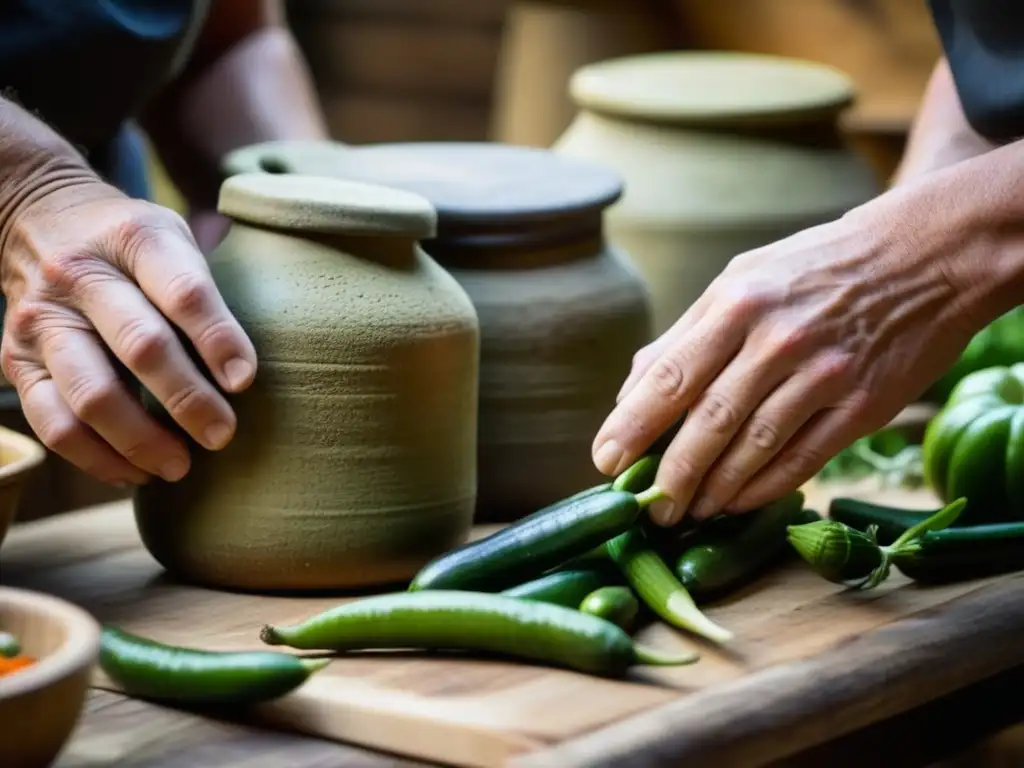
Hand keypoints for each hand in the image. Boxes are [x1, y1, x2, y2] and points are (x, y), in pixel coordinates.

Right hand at [0, 177, 256, 485]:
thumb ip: (203, 295)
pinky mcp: (15, 361)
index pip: (183, 292)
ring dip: (142, 440)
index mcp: (132, 238)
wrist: (38, 221)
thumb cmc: (129, 246)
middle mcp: (78, 276)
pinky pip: (53, 423)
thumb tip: (241, 377)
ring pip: (92, 395)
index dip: (217, 338)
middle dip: (187, 399)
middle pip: (140, 346)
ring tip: (181, 466)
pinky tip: (137, 472)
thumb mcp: (173, 239)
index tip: (244, 381)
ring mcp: (40, 320)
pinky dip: (97, 458)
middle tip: (222, 434)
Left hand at [591, 208, 980, 525]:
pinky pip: (802, 459)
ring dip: (713, 490)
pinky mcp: (863, 404)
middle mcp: (776, 340)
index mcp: (737, 303)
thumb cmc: (817, 268)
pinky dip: (763, 488)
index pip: (668, 376)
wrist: (926, 255)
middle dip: (669, 474)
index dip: (631, 427)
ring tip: (687, 512)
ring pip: (753, 447)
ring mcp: (822, 373)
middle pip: (707, 422)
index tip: (605, 462)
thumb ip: (686, 334)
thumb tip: (632, 390)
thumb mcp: (744, 279)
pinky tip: (737, 503)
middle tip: (648, 507)